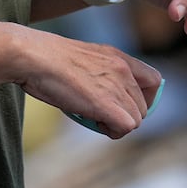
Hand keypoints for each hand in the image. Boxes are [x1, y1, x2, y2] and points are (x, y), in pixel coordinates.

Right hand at [15, 27, 161, 139]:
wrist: (32, 56)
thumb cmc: (46, 59)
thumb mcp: (83, 60)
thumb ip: (100, 74)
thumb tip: (101, 99)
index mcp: (118, 56)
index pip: (154, 80)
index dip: (144, 98)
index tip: (125, 105)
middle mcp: (123, 69)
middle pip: (144, 106)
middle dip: (125, 116)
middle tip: (99, 114)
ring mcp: (116, 86)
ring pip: (136, 120)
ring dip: (116, 125)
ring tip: (92, 117)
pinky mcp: (106, 103)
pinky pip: (126, 127)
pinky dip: (112, 131)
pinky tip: (93, 122)